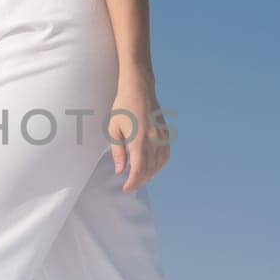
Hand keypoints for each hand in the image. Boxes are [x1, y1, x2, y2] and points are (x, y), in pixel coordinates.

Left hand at [107, 73, 171, 191]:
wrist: (139, 90)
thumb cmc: (123, 108)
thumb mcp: (113, 129)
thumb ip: (118, 152)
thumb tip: (120, 170)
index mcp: (139, 139)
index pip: (139, 169)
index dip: (134, 182)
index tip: (127, 189)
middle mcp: (153, 140)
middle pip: (150, 169)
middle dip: (140, 181)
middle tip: (130, 186)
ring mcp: (162, 137)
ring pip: (160, 164)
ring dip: (150, 174)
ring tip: (140, 178)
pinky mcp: (166, 134)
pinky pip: (165, 155)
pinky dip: (159, 165)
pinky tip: (152, 168)